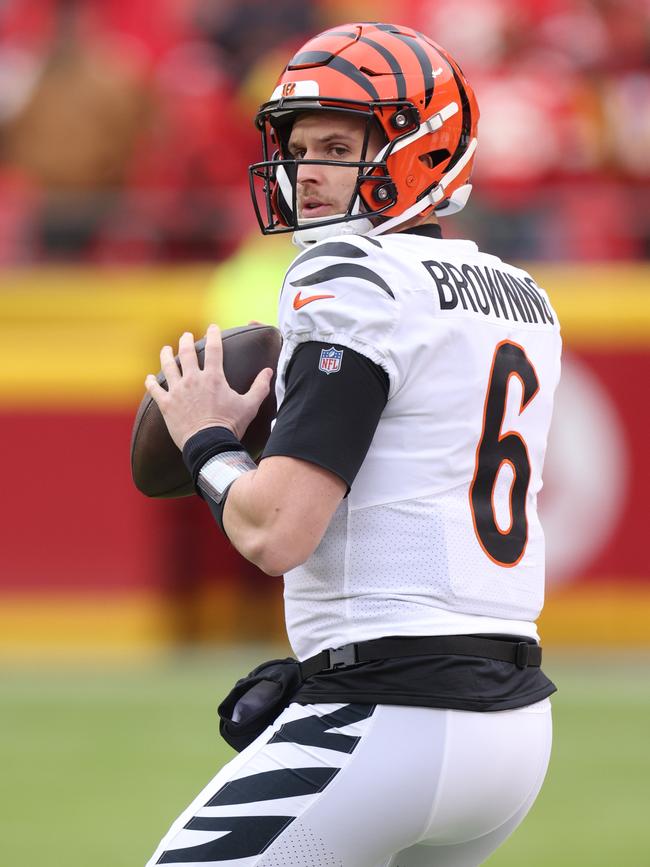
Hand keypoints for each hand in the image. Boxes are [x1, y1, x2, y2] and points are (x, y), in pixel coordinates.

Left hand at [145, 324, 272, 450]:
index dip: (213, 335)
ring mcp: (178, 391)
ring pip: (168, 367)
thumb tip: (268, 371)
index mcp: (213, 377)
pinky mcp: (167, 404)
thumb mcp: (250, 405)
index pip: (214, 349)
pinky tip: (149, 378)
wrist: (209, 443)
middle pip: (187, 353)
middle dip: (186, 341)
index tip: (212, 327)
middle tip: (186, 336)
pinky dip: (151, 383)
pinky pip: (155, 390)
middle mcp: (193, 379)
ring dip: (166, 356)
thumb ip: (259, 387)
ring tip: (166, 350)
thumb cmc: (230, 425)